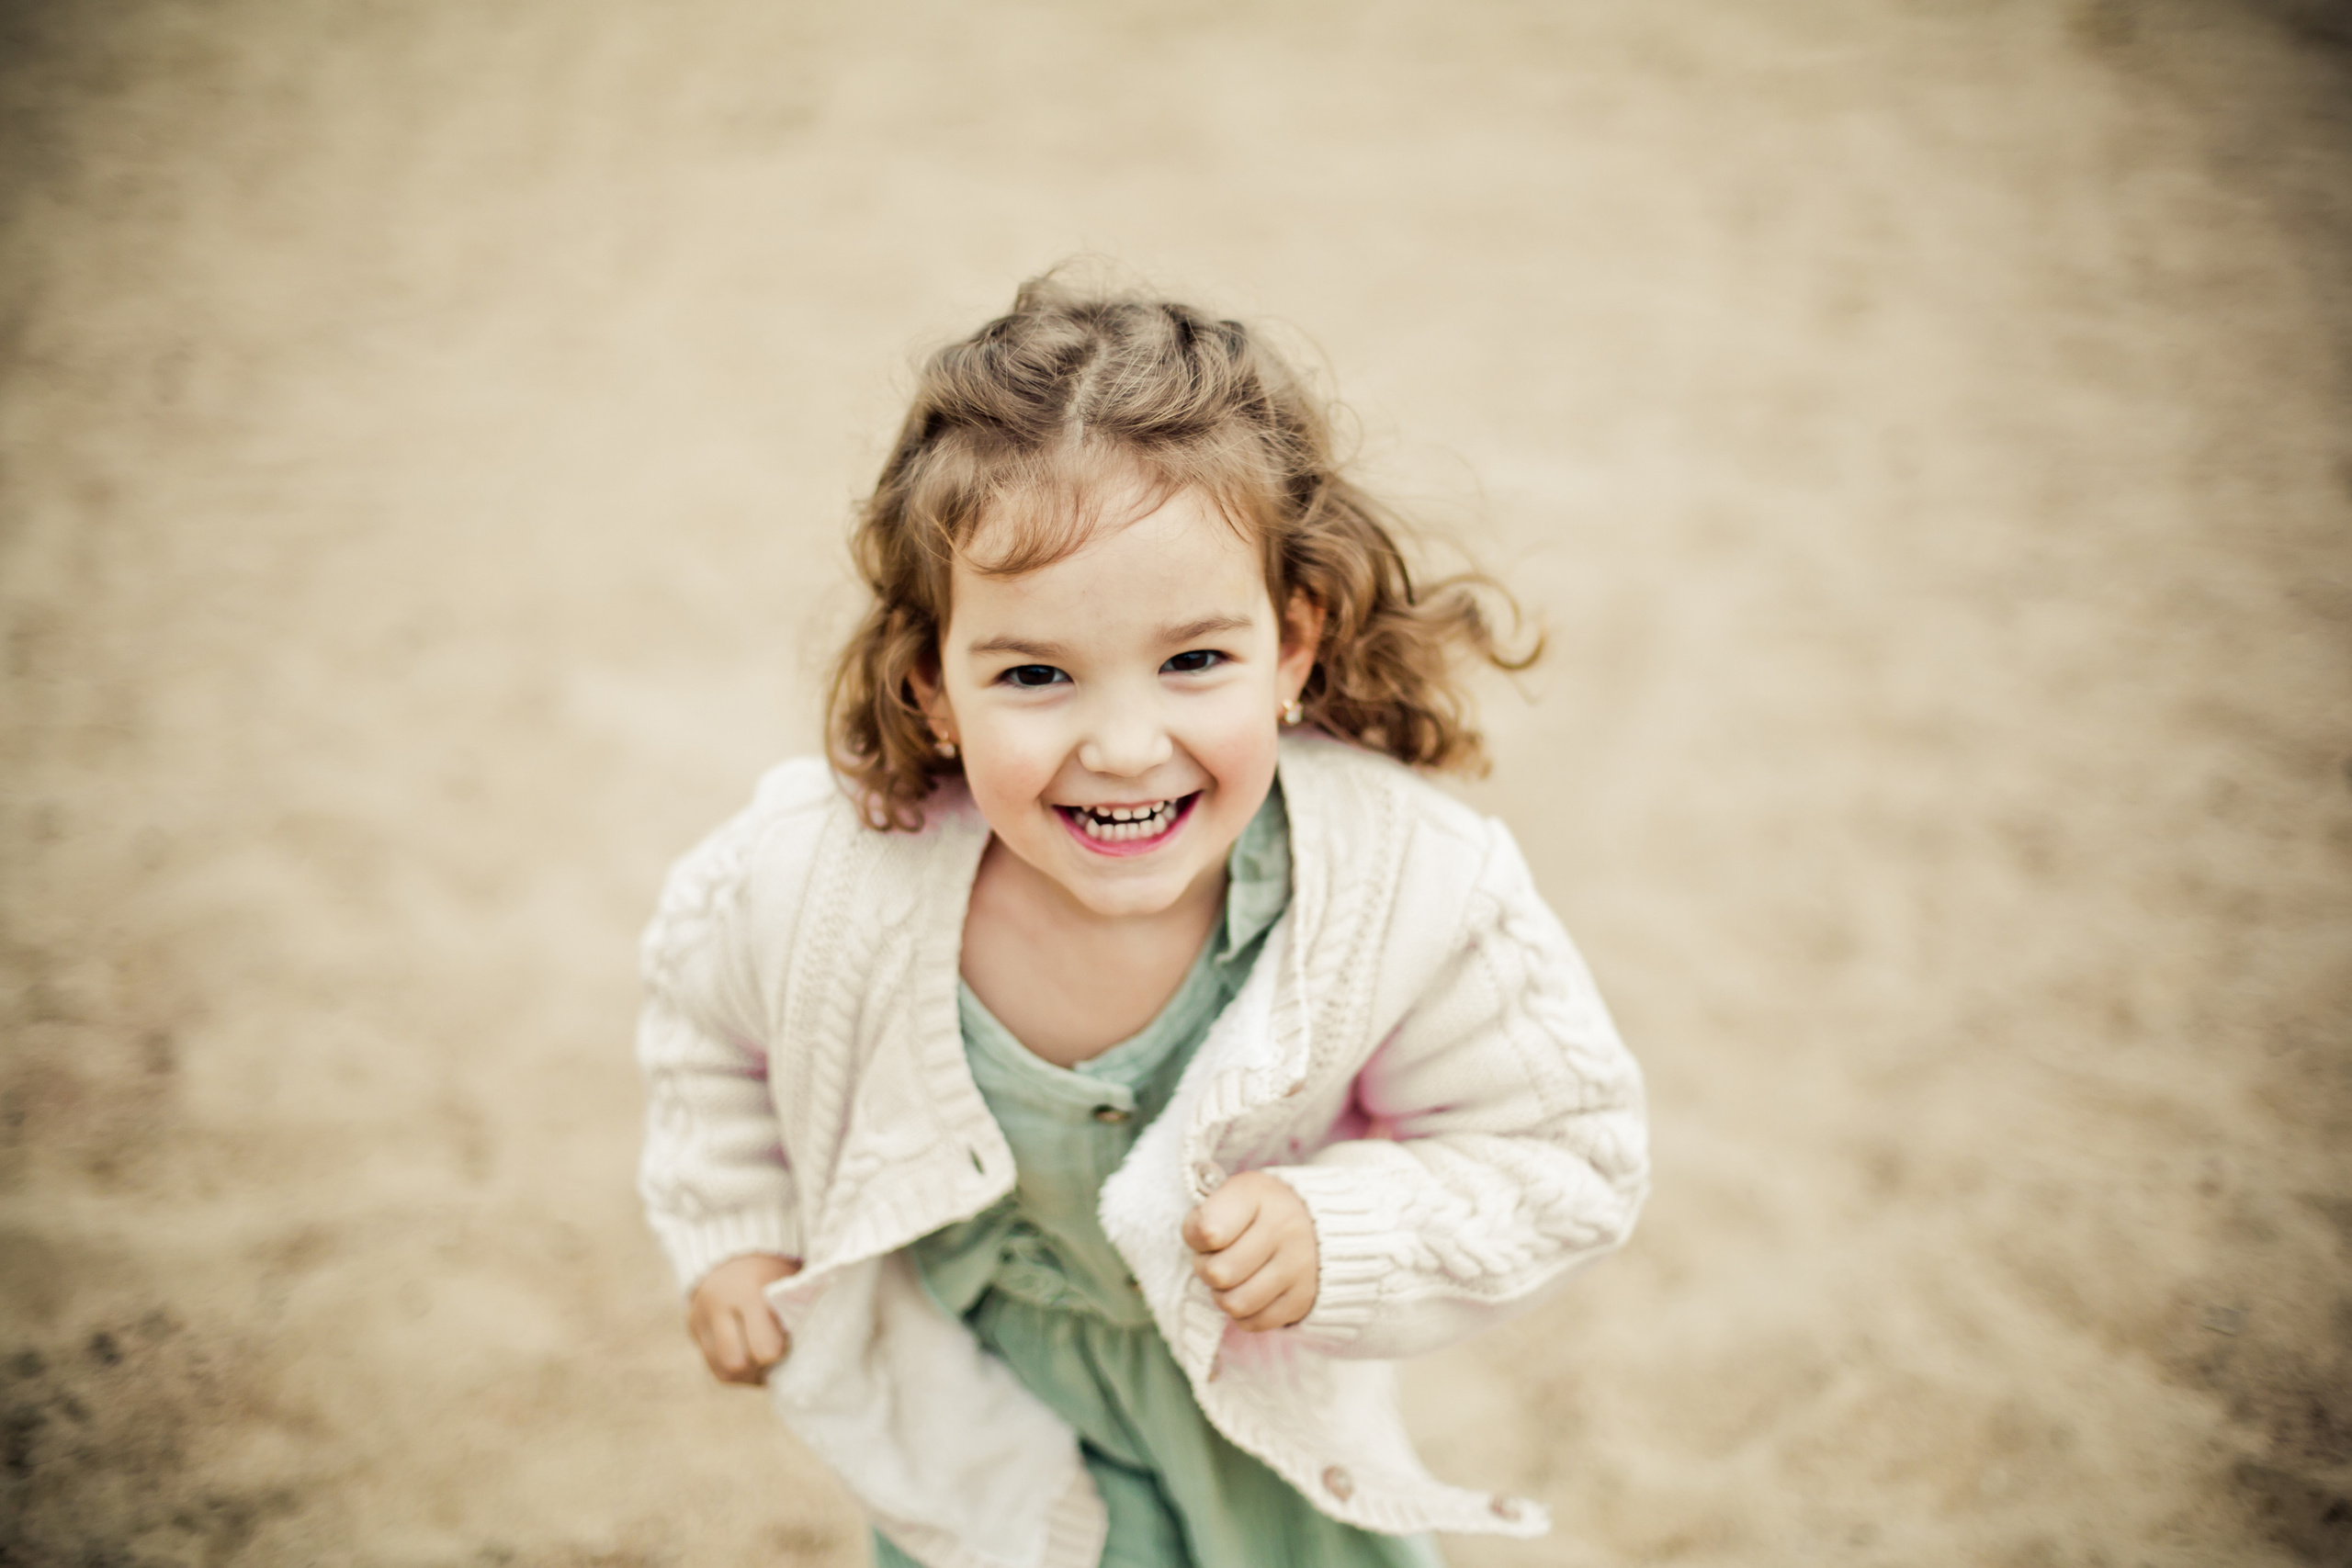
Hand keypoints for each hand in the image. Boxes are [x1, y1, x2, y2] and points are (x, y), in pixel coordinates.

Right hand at [687, 1253, 798, 1384]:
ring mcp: (700, 1319)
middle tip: (778, 1356)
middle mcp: (718, 1307)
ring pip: (723, 1371)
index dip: (781, 1353)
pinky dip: (737, 1372)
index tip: (791, 1343)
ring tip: (767, 1362)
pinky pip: (714, 1368)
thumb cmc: (776, 1270)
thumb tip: (809, 1351)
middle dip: (761, 1367)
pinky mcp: (694, 1329)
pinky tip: (754, 1362)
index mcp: (747, 1292)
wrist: (737, 1249)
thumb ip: (799, 1312)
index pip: (763, 1348)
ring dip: (749, 1374)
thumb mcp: (790, 1282)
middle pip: (736, 1363)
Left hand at [1181, 1171, 1318, 1331]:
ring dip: (1222, 1295)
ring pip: (1235, 1303)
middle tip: (1214, 1259)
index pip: (1207, 1231)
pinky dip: (1243, 1314)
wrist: (1316, 1224)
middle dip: (1205, 1269)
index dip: (1195, 1238)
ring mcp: (1298, 1266)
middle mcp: (1285, 1228)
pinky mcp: (1303, 1298)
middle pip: (1218, 1273)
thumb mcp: (1230, 1194)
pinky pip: (1254, 1322)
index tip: (1206, 1233)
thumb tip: (1199, 1242)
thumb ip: (1204, 1215)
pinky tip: (1248, 1293)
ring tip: (1229, 1279)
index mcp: (1260, 1195)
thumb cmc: (1258, 1210)